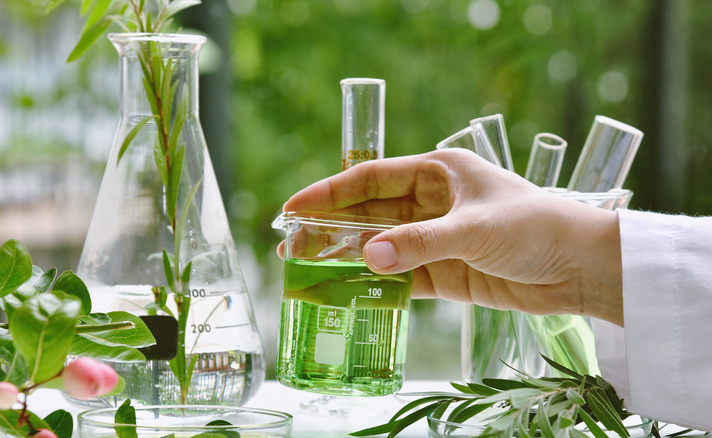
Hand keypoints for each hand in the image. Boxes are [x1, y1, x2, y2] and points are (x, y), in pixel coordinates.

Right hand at [282, 149, 623, 325]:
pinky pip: (399, 276)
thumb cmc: (536, 227)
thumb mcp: (474, 229)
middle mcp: (431, 202)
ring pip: (379, 246)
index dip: (329, 191)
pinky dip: (374, 284)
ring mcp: (436, 238)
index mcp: (437, 172)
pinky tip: (345, 290)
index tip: (293, 206)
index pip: (370, 179)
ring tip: (305, 267)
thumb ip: (421, 243)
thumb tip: (367, 258)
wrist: (581, 268)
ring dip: (346, 256)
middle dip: (329, 227)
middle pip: (368, 214)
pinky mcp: (444, 272)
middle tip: (289, 243)